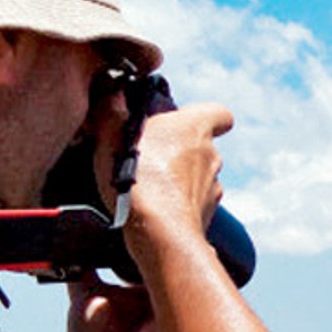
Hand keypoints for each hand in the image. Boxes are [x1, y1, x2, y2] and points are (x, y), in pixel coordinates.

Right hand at [122, 102, 234, 249]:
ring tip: (149, 187)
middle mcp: (211, 156)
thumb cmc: (138, 180)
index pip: (219, 114)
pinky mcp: (208, 215)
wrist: (159, 233)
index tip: (189, 120)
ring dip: (180, 180)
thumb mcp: (112, 138)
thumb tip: (112, 98)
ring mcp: (213, 188)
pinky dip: (180, 205)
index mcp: (194, 128)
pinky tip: (157, 210)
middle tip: (151, 157)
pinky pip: (194, 204)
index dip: (207, 116)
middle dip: (181, 151)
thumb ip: (112, 112)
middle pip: (203, 147)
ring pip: (199, 177)